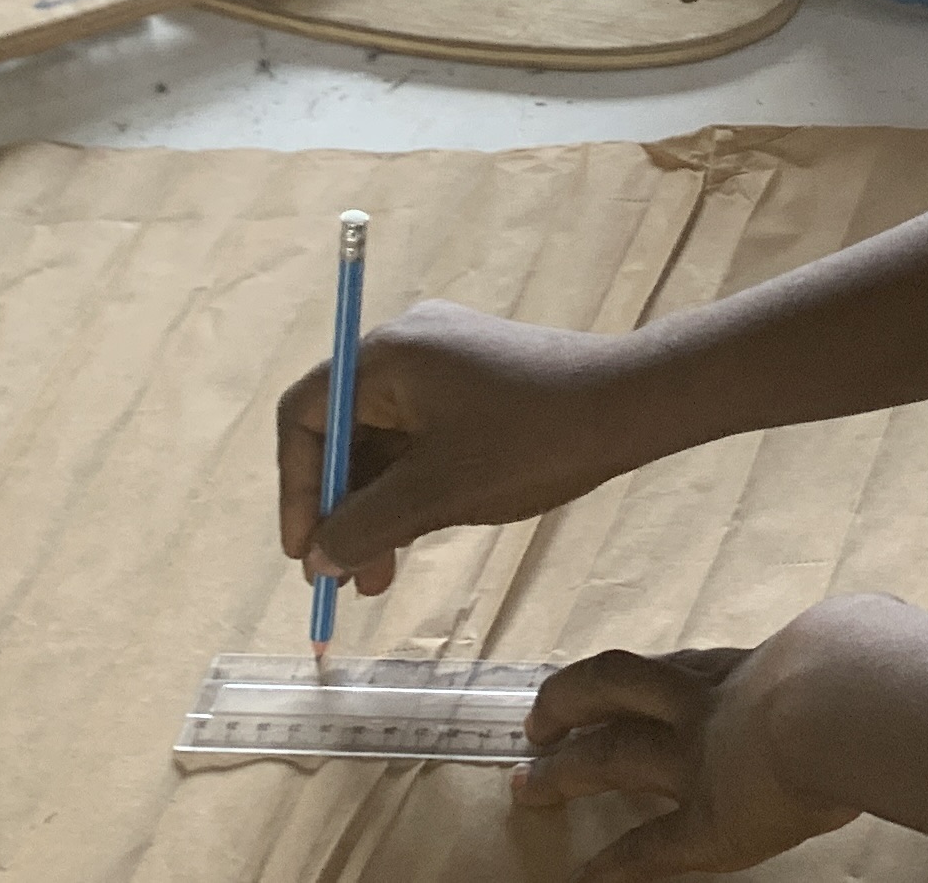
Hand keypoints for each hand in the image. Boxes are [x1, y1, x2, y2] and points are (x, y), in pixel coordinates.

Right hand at [275, 299, 645, 594]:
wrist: (632, 406)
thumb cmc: (531, 442)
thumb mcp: (437, 493)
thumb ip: (365, 526)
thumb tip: (317, 558)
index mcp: (386, 355)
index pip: (304, 415)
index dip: (295, 488)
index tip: (304, 552)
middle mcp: (407, 347)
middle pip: (342, 431)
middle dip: (339, 509)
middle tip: (341, 579)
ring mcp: (445, 362)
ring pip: (384, 444)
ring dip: (376, 509)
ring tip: (377, 579)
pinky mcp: (477, 384)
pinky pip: (421, 438)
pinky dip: (411, 488)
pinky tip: (414, 539)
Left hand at [515, 635, 859, 879]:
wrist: (850, 699)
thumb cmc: (873, 660)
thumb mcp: (866, 631)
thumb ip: (860, 635)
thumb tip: (879, 627)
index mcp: (753, 668)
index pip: (687, 667)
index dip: (649, 676)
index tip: (618, 682)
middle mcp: (710, 707)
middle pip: (618, 691)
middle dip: (570, 704)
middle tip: (536, 723)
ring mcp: (701, 760)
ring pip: (613, 754)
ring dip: (566, 770)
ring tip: (528, 784)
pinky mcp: (709, 820)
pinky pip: (653, 845)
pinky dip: (620, 862)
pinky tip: (588, 875)